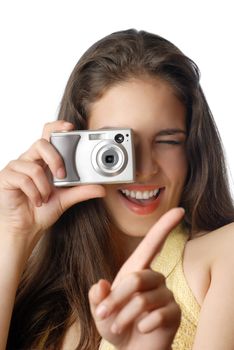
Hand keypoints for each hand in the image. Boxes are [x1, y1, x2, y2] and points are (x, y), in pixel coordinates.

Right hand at [0, 121, 104, 249]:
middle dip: (55, 159)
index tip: (70, 127)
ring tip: (45, 197)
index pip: (48, 135)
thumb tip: (102, 188)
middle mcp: (30, 160)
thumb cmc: (41, 210)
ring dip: (43, 186)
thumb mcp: (65, 199)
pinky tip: (36, 201)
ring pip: (33, 165)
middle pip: (41, 143)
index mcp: (43, 160)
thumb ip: (81, 191)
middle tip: (61, 176)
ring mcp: (17, 167)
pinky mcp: (6, 177)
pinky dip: (33, 192)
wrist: (25, 228)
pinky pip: (22, 179)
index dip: (57, 126)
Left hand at [89, 208, 183, 349]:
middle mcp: (154, 278)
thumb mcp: (100, 311)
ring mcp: (166, 295)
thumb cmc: (116, 324)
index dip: (165, 226)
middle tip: (104, 316)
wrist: (131, 349)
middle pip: (136, 279)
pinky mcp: (174, 312)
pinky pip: (157, 316)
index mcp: (137, 270)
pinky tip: (142, 329)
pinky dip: (142, 326)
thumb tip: (100, 284)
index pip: (152, 244)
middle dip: (116, 300)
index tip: (179, 210)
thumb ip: (97, 298)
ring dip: (125, 317)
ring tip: (118, 327)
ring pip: (143, 300)